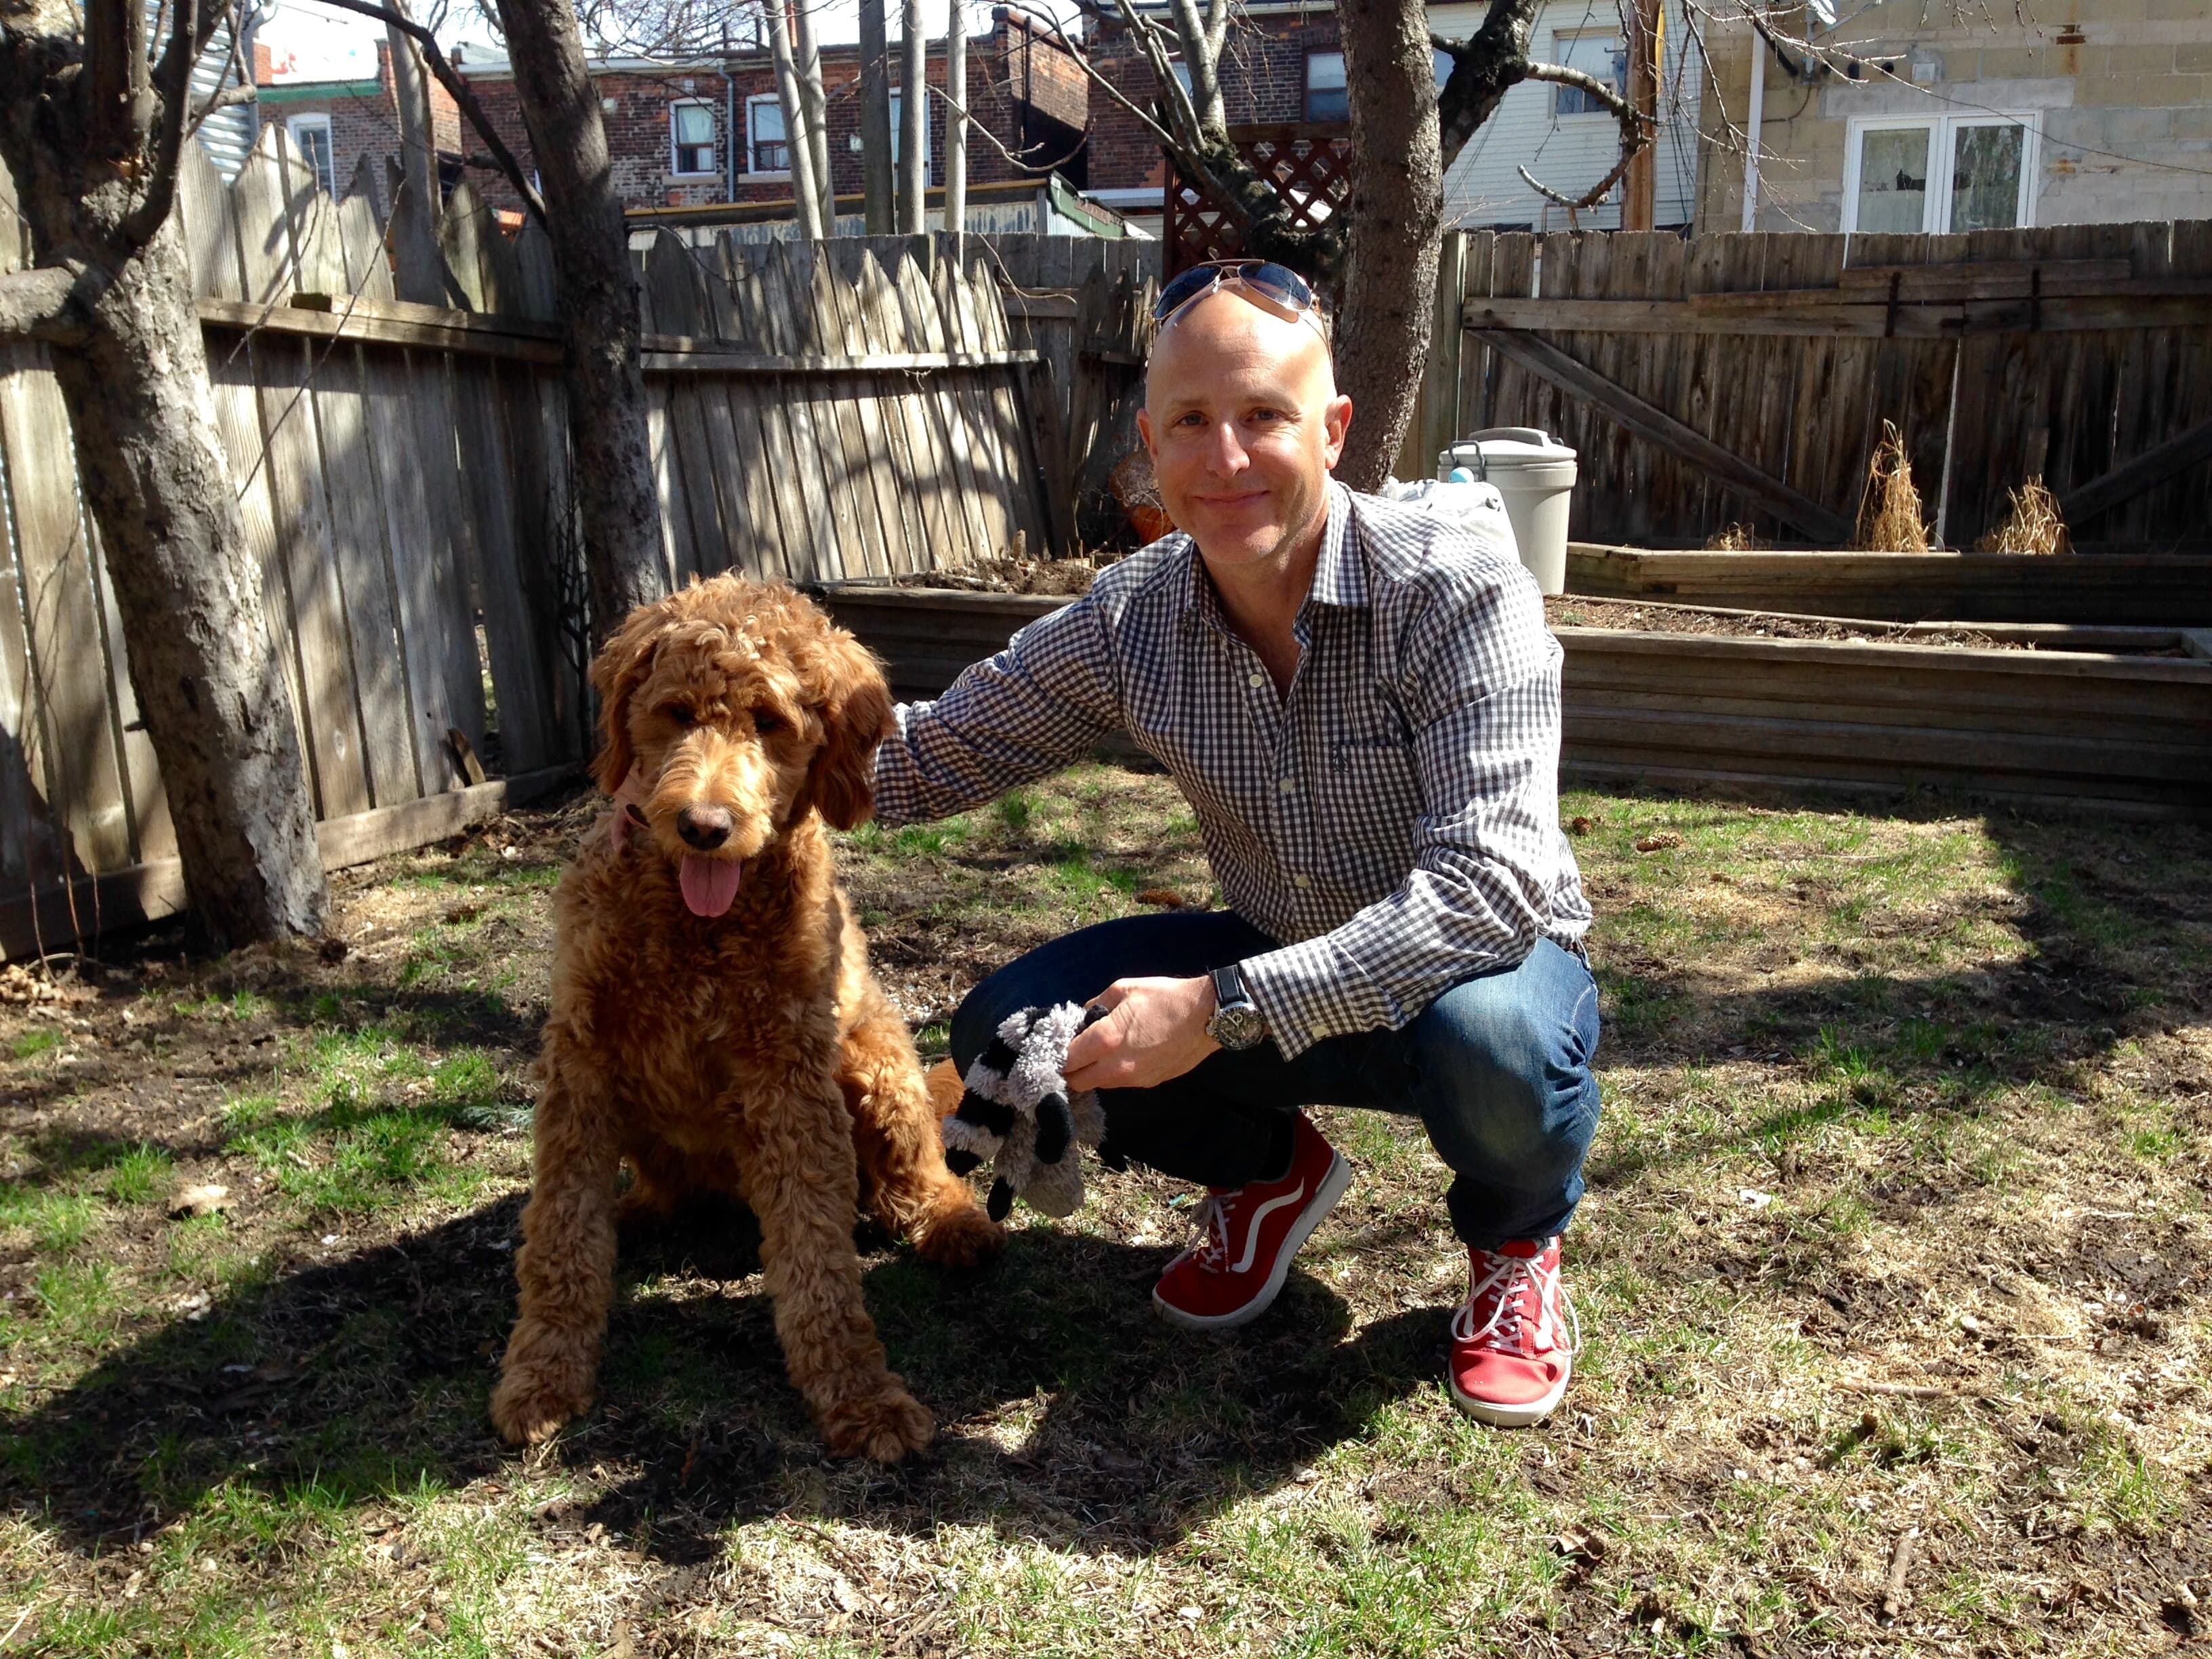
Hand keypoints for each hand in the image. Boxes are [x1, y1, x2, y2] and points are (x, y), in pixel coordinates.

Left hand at [1062, 975, 1219, 1093]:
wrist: (1206, 1016)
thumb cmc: (1164, 998)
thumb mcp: (1123, 989)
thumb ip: (1095, 1004)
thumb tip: (1082, 1017)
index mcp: (1104, 1041)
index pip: (1066, 1060)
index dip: (1057, 1054)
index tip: (1057, 1045)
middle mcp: (1115, 1067)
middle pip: (1078, 1083)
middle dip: (1071, 1070)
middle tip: (1074, 1054)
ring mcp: (1134, 1079)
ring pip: (1100, 1085)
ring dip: (1094, 1073)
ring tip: (1101, 1053)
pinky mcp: (1149, 1083)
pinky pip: (1122, 1083)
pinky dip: (1116, 1073)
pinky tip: (1125, 1055)